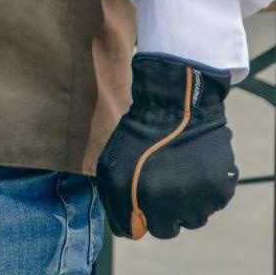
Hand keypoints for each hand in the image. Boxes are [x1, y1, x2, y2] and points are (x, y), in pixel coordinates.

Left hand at [96, 54, 237, 238]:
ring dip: (184, 201)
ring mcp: (203, 198)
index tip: (139, 193)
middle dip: (161, 210)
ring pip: (192, 217)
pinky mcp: (222, 187)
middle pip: (168, 228)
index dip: (137, 212)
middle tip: (160, 181)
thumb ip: (114, 203)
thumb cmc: (139, 132)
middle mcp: (177, 204)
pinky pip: (211, 202)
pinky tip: (194, 165)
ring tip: (177, 170)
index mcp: (146, 198)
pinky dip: (204, 189)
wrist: (176, 102)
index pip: (140, 230)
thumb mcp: (110, 165)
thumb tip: (129, 230)